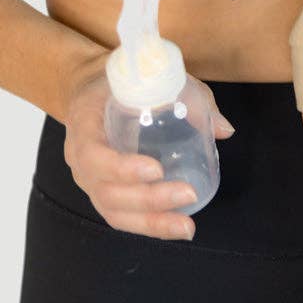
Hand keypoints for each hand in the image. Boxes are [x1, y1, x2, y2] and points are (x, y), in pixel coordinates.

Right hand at [61, 51, 235, 239]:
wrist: (90, 85)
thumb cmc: (122, 79)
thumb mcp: (151, 75)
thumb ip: (189, 97)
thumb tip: (225, 129)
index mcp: (83, 123)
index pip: (93, 155)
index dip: (122, 168)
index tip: (157, 169)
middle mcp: (78, 157)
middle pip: (106, 191)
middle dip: (148, 199)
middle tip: (187, 193)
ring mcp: (87, 179)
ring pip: (112, 211)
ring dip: (150, 222)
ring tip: (186, 227)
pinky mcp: (101, 191)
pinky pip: (119, 215)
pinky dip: (147, 225)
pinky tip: (175, 228)